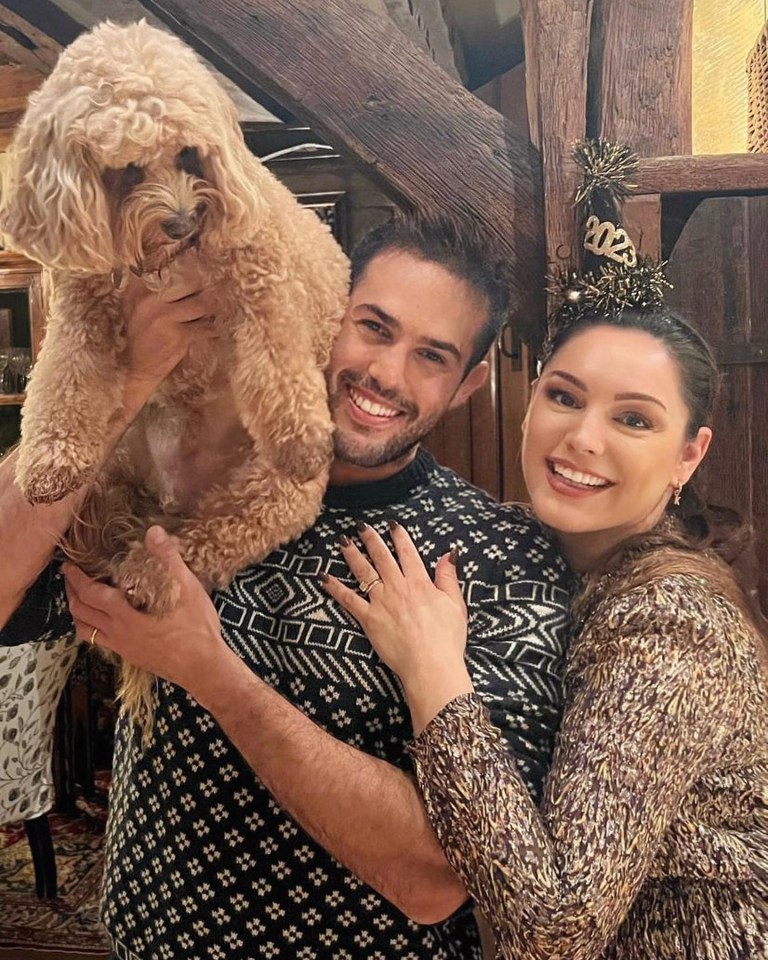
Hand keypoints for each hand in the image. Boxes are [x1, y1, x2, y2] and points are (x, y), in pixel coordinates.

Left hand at [62, 526, 227, 696]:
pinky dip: (92, 627)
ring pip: (86, 631)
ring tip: (80, 599)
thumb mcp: (187, 588)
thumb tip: (153, 532)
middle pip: (81, 613)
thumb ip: (168, 559)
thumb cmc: (196, 627)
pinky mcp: (131, 656)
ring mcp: (122, 647)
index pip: (90, 595)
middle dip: (72, 593)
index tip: (69, 566)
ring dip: (78, 613)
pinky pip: (100, 641)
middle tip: (71, 578)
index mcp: (125, 616)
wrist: (203, 667)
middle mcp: (117, 633)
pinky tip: (105, 621)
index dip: (77, 579)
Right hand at [121, 248, 217, 388]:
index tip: (201, 251)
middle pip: (187, 282)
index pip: (162, 267)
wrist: (134, 369)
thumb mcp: (133, 307)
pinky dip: (215, 328)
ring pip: (200, 304)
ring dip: (214, 305)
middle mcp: (149, 300)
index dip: (184, 259)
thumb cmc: (138, 336)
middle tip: (223, 277)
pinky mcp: (178, 337)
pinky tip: (222, 326)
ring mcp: (165, 318)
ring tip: (225, 301)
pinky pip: (204, 328)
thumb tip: (171, 264)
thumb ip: (145, 286)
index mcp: (137, 290)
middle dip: (206, 282)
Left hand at [322, 522, 472, 733]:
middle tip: (361, 526)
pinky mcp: (368, 619)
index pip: (408, 553)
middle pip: (382, 558)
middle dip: (370, 539)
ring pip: (363, 573)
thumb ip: (448, 578)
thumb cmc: (446, 638)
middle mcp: (398, 587)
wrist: (430, 664)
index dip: (399, 537)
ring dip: (352, 556)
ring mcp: (381, 602)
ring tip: (342, 542)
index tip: (392, 525)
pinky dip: (335, 588)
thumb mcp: (455, 605)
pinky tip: (323, 578)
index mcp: (420, 583)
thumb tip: (449, 554)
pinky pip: (348, 600)